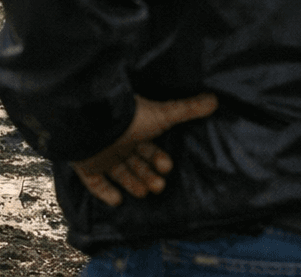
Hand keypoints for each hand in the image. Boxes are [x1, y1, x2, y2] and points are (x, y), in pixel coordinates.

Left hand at [72, 93, 217, 206]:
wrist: (92, 121)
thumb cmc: (129, 118)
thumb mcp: (162, 114)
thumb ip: (187, 110)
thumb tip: (215, 99)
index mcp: (135, 131)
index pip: (150, 150)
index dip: (159, 160)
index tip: (166, 166)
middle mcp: (118, 143)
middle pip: (136, 164)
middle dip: (149, 176)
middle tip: (158, 185)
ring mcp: (101, 154)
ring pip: (119, 174)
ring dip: (133, 184)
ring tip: (144, 192)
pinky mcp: (85, 164)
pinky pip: (94, 182)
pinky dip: (104, 192)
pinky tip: (117, 200)